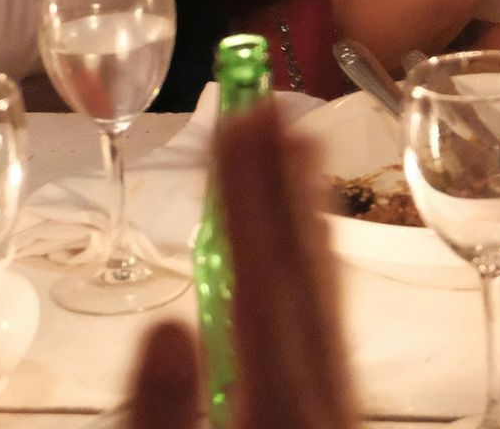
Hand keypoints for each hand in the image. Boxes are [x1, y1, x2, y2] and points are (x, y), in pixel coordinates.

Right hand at [128, 101, 356, 428]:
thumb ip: (159, 418)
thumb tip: (163, 330)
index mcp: (278, 412)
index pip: (262, 287)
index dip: (249, 197)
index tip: (238, 122)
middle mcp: (324, 397)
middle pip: (306, 276)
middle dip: (287, 183)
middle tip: (272, 102)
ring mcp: (340, 404)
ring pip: (329, 294)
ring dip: (308, 212)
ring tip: (296, 140)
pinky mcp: (338, 410)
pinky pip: (332, 319)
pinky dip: (318, 261)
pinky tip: (309, 237)